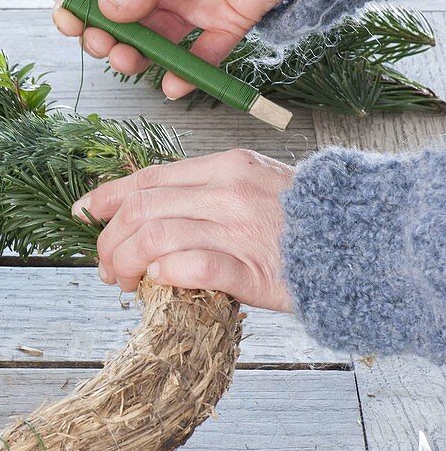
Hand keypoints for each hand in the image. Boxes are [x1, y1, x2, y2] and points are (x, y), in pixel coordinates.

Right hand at [52, 0, 295, 98]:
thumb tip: (108, 11)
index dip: (79, 6)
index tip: (68, 25)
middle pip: (122, 21)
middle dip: (106, 38)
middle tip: (103, 46)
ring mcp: (192, 7)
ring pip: (155, 43)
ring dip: (138, 58)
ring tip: (131, 62)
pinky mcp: (223, 26)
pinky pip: (200, 57)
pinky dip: (186, 76)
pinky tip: (173, 85)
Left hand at [74, 149, 293, 311]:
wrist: (367, 242)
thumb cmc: (308, 220)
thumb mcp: (255, 186)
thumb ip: (206, 196)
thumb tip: (149, 216)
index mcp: (226, 167)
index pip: (149, 178)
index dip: (107, 196)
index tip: (83, 211)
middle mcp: (228, 192)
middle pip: (139, 212)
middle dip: (109, 242)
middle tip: (106, 267)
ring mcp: (239, 229)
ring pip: (152, 238)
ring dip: (126, 264)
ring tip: (126, 282)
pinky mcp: (252, 269)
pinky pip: (190, 267)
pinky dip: (163, 275)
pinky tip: (159, 283)